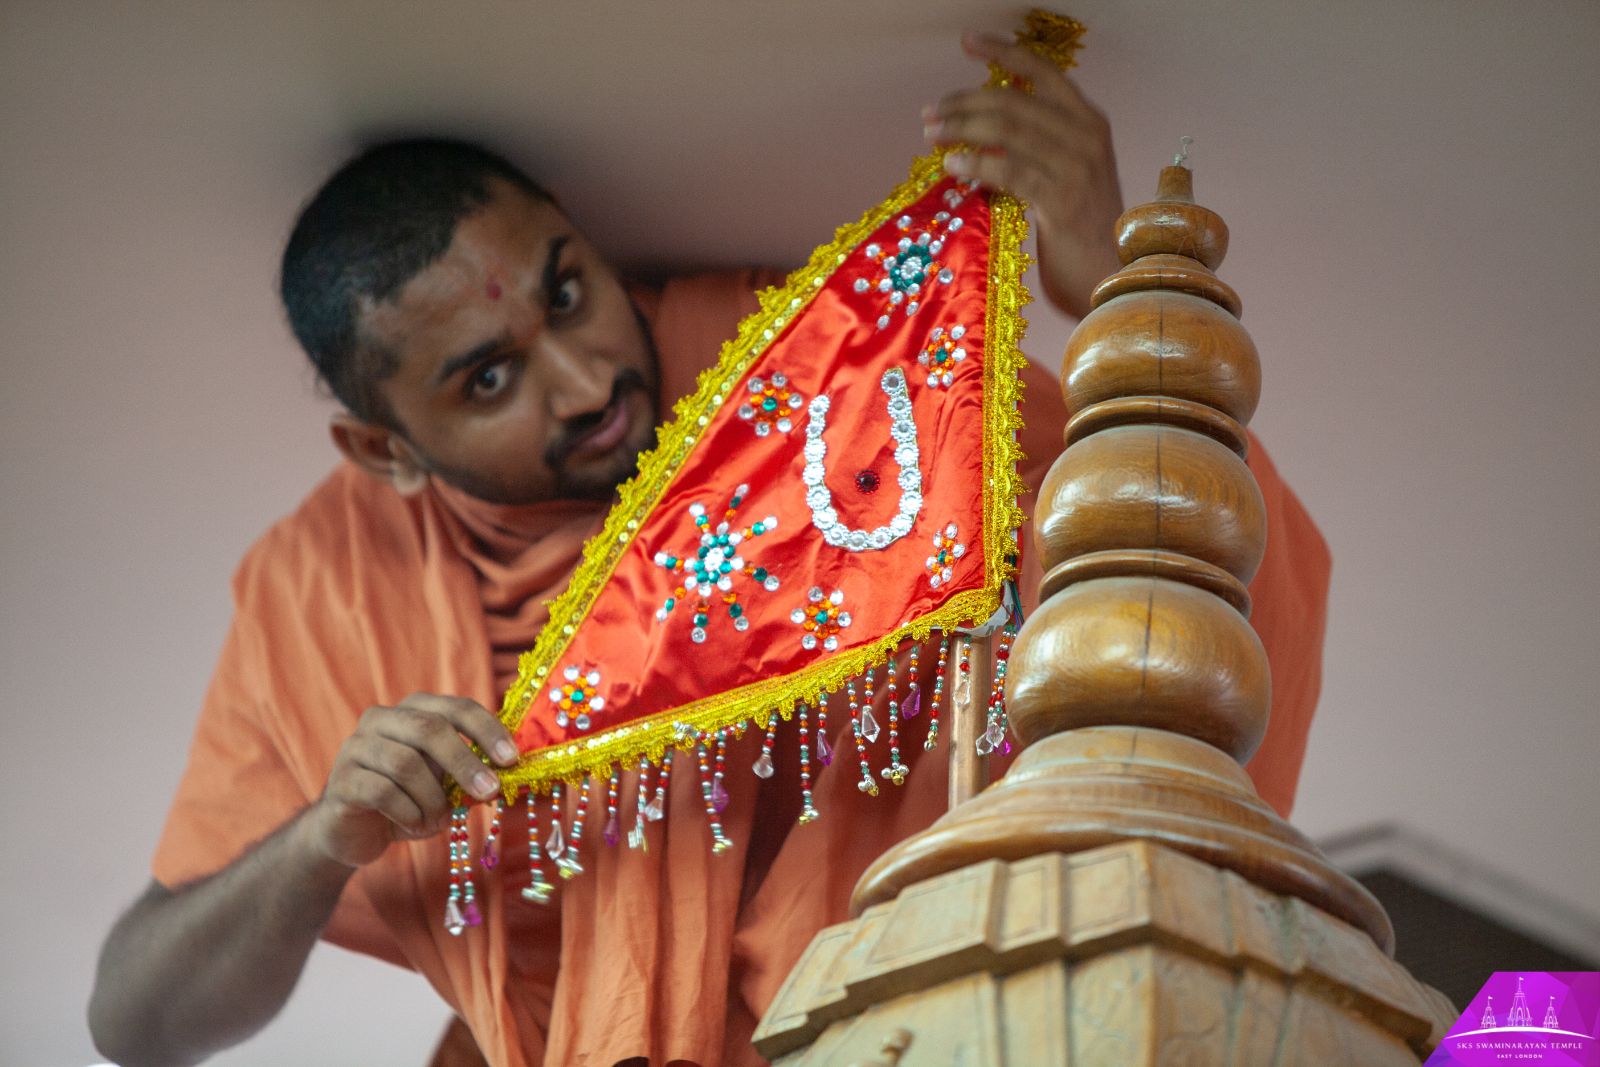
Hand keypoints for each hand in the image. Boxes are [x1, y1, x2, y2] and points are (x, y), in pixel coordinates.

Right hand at [304, 693, 518, 868]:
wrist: (355, 833)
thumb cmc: (409, 801)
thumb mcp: (445, 784)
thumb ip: (470, 772)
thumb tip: (510, 772)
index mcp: (413, 710)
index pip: (456, 708)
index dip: (486, 730)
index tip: (511, 759)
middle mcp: (381, 719)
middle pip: (429, 729)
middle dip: (465, 763)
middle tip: (489, 792)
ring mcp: (355, 747)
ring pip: (406, 764)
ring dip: (433, 799)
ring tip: (439, 821)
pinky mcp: (341, 780)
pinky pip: (382, 792)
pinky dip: (409, 813)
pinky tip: (415, 825)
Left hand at [925, 30, 1123, 319]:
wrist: (1115, 277)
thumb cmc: (1082, 230)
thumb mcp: (1066, 173)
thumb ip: (1038, 146)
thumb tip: (981, 130)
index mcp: (1089, 122)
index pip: (1043, 72)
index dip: (1004, 53)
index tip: (968, 42)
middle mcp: (1087, 136)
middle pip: (1014, 101)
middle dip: (964, 103)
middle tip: (930, 114)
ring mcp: (1077, 167)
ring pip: (1007, 131)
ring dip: (961, 129)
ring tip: (931, 135)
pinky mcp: (1061, 201)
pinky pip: (1008, 170)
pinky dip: (974, 163)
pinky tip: (951, 164)